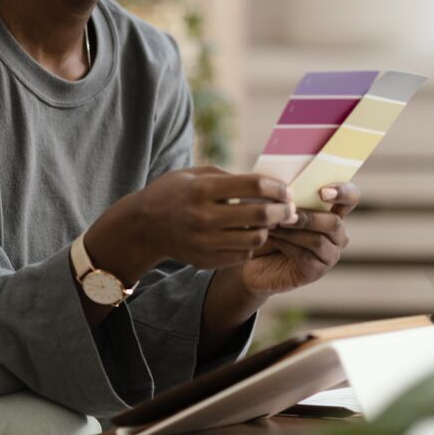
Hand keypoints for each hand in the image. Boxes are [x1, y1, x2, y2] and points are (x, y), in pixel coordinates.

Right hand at [88, 165, 292, 276]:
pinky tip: (250, 233)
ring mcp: (205, 242)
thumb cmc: (173, 193)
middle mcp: (204, 217)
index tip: (286, 189)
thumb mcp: (195, 174)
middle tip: (289, 207)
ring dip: (268, 229)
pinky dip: (251, 243)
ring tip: (269, 221)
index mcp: (202, 189)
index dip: (276, 186)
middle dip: (282, 210)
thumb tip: (266, 183)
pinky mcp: (207, 260)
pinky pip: (243, 254)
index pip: (253, 185)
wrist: (144, 227)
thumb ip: (229, 178)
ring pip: (256, 238)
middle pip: (260, 214)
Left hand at [237, 182, 361, 297]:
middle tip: (286, 212)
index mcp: (333, 210)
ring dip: (292, 230)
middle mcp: (337, 233)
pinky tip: (270, 238)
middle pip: (334, 222)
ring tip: (271, 224)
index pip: (351, 197)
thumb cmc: (267, 225)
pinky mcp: (317, 271)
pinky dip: (286, 244)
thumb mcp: (278, 206)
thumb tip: (288, 188)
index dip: (343, 192)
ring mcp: (330, 254)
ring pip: (318, 240)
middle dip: (308, 217)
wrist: (251, 258)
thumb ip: (290, 196)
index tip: (323, 192)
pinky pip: (306, 256)